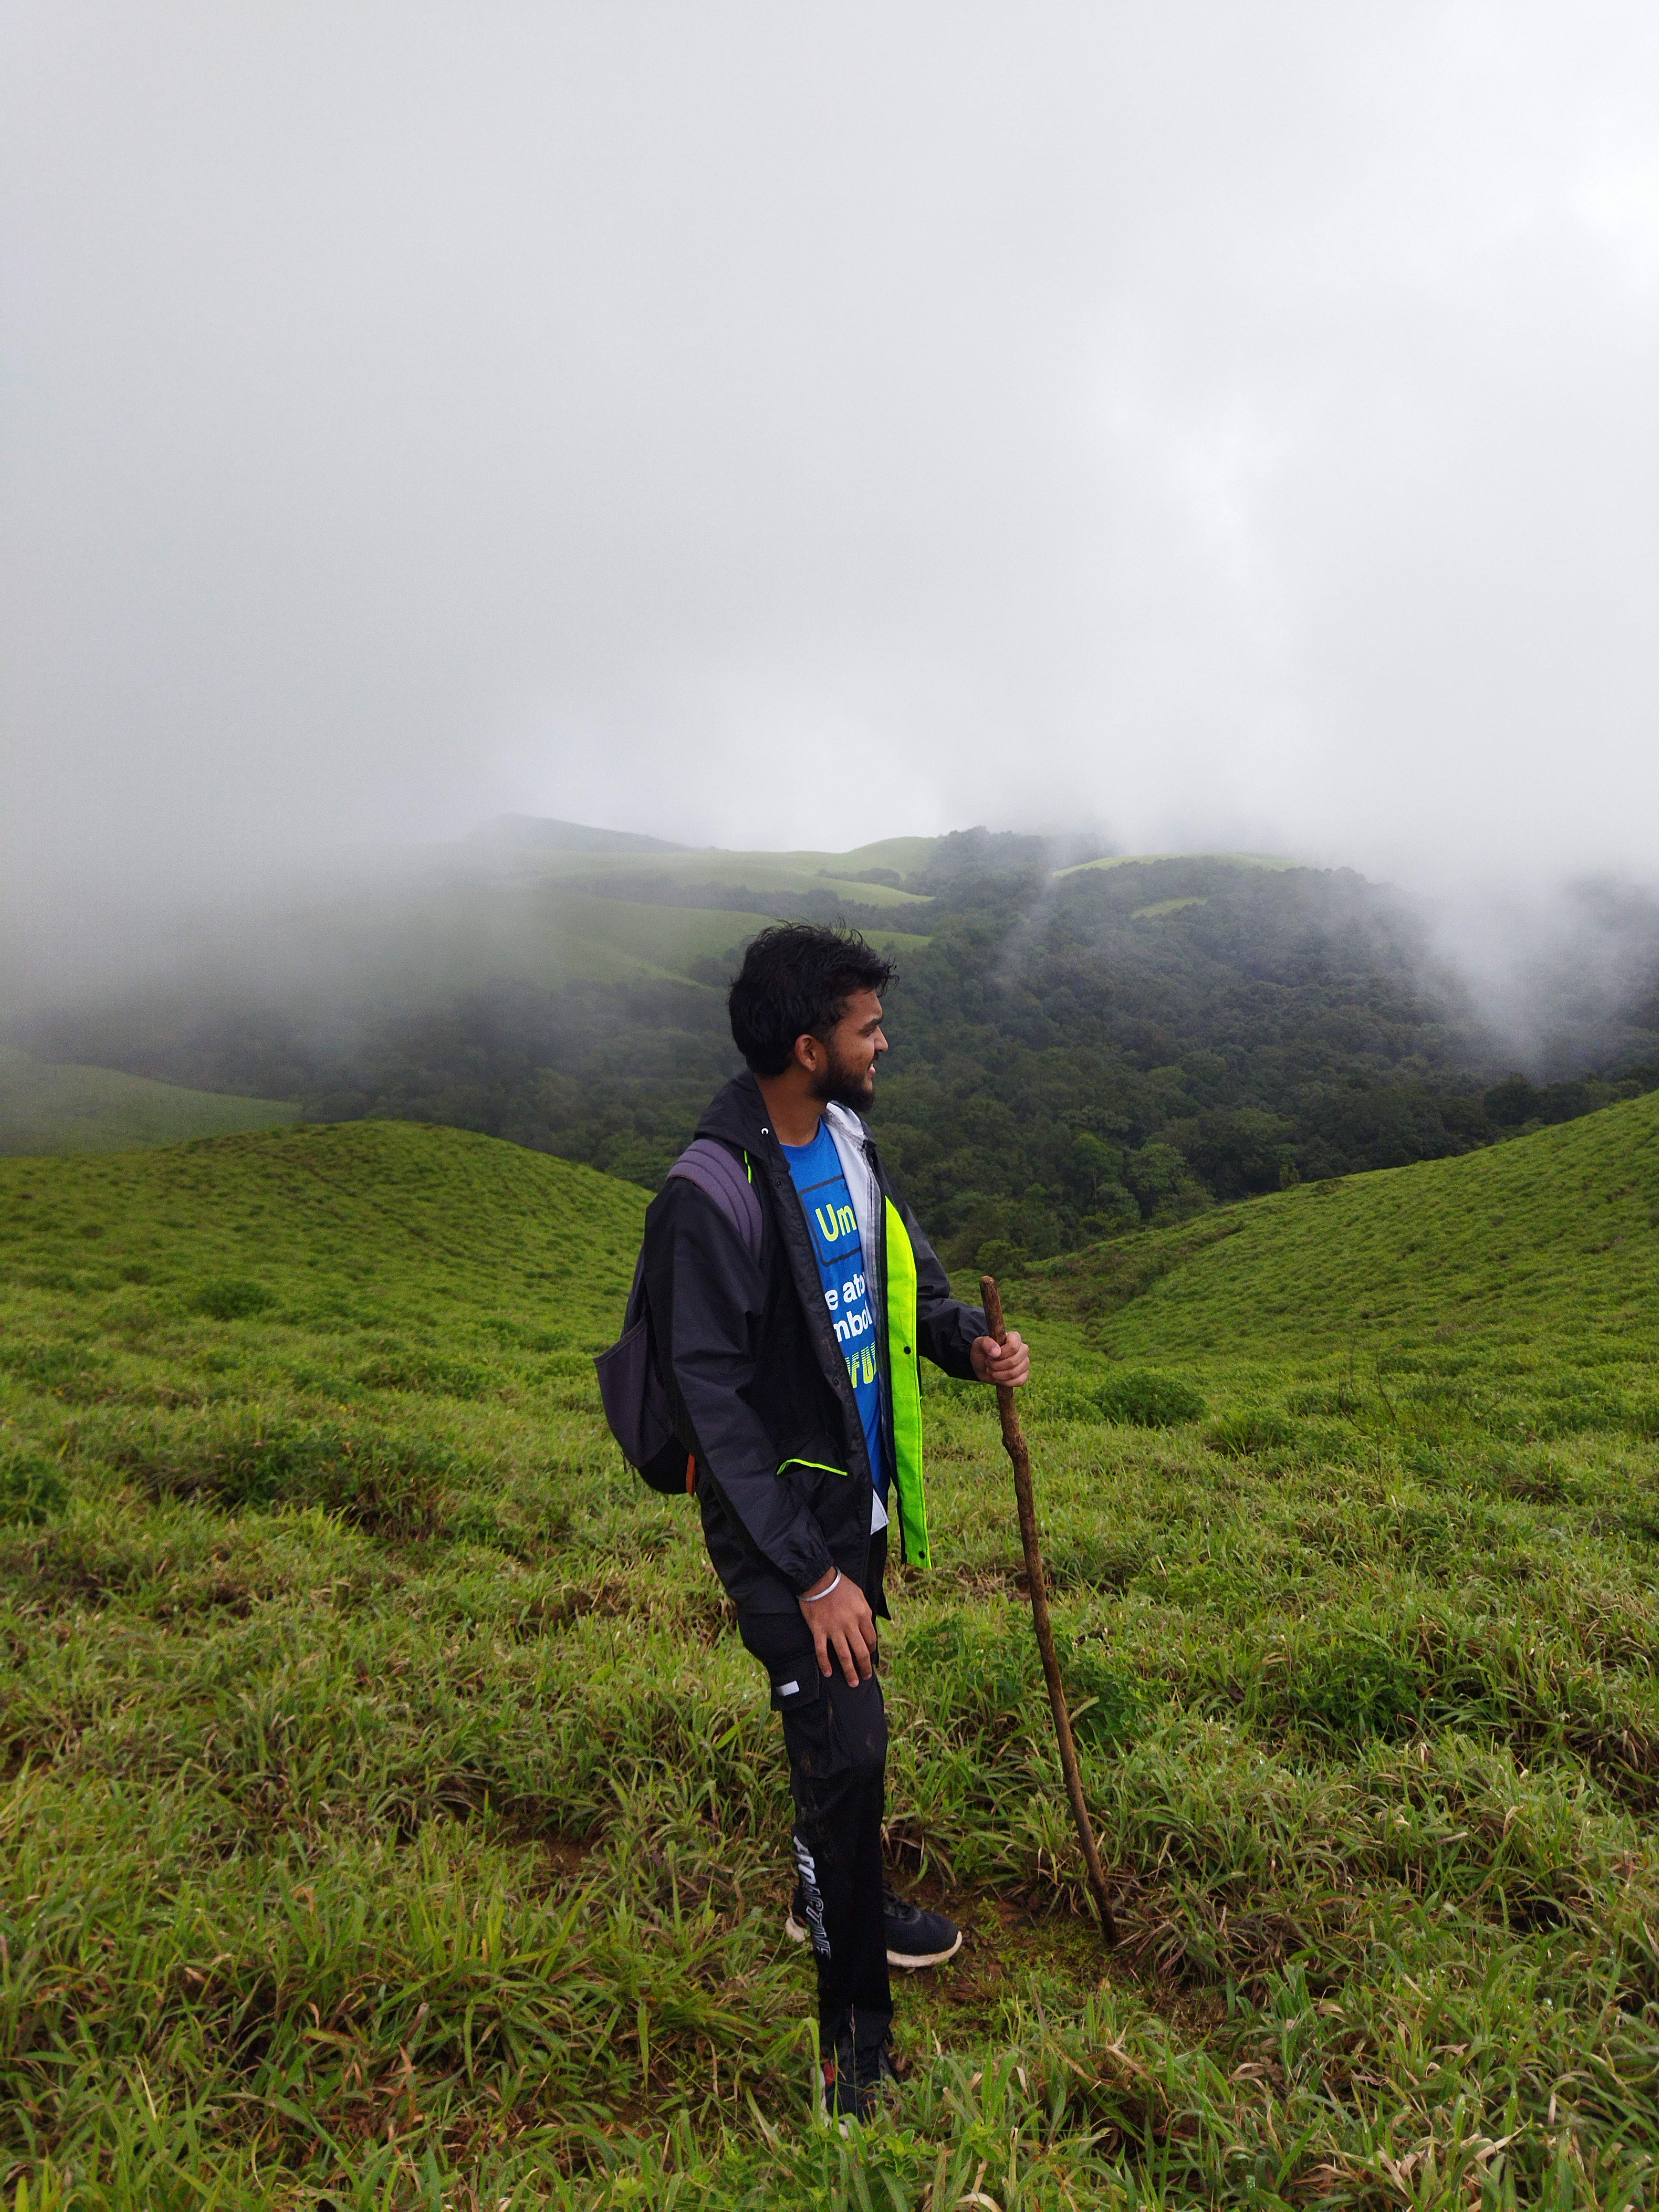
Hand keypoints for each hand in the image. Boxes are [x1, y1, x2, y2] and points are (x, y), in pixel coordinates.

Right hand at [797, 1569, 877, 1685]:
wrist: (818, 1578)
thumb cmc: (839, 1586)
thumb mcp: (859, 1595)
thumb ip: (865, 1612)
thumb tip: (868, 1627)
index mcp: (862, 1614)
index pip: (871, 1639)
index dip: (871, 1650)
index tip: (869, 1656)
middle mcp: (850, 1624)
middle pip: (861, 1651)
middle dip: (864, 1667)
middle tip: (866, 1677)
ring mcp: (833, 1629)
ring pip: (844, 1655)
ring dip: (850, 1671)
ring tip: (853, 1682)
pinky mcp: (818, 1630)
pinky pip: (822, 1651)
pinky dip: (825, 1664)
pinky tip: (828, 1673)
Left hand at [972, 1329, 1029, 1386]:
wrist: (983, 1365)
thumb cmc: (982, 1352)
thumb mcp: (979, 1344)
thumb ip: (987, 1343)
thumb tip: (997, 1352)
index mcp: (1014, 1337)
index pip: (1013, 1346)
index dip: (1001, 1354)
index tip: (990, 1355)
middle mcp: (1023, 1349)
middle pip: (1014, 1361)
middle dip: (996, 1366)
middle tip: (988, 1363)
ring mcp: (1025, 1362)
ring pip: (1015, 1373)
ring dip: (998, 1375)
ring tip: (991, 1370)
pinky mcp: (1024, 1375)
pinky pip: (1019, 1381)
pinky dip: (1005, 1382)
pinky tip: (998, 1378)